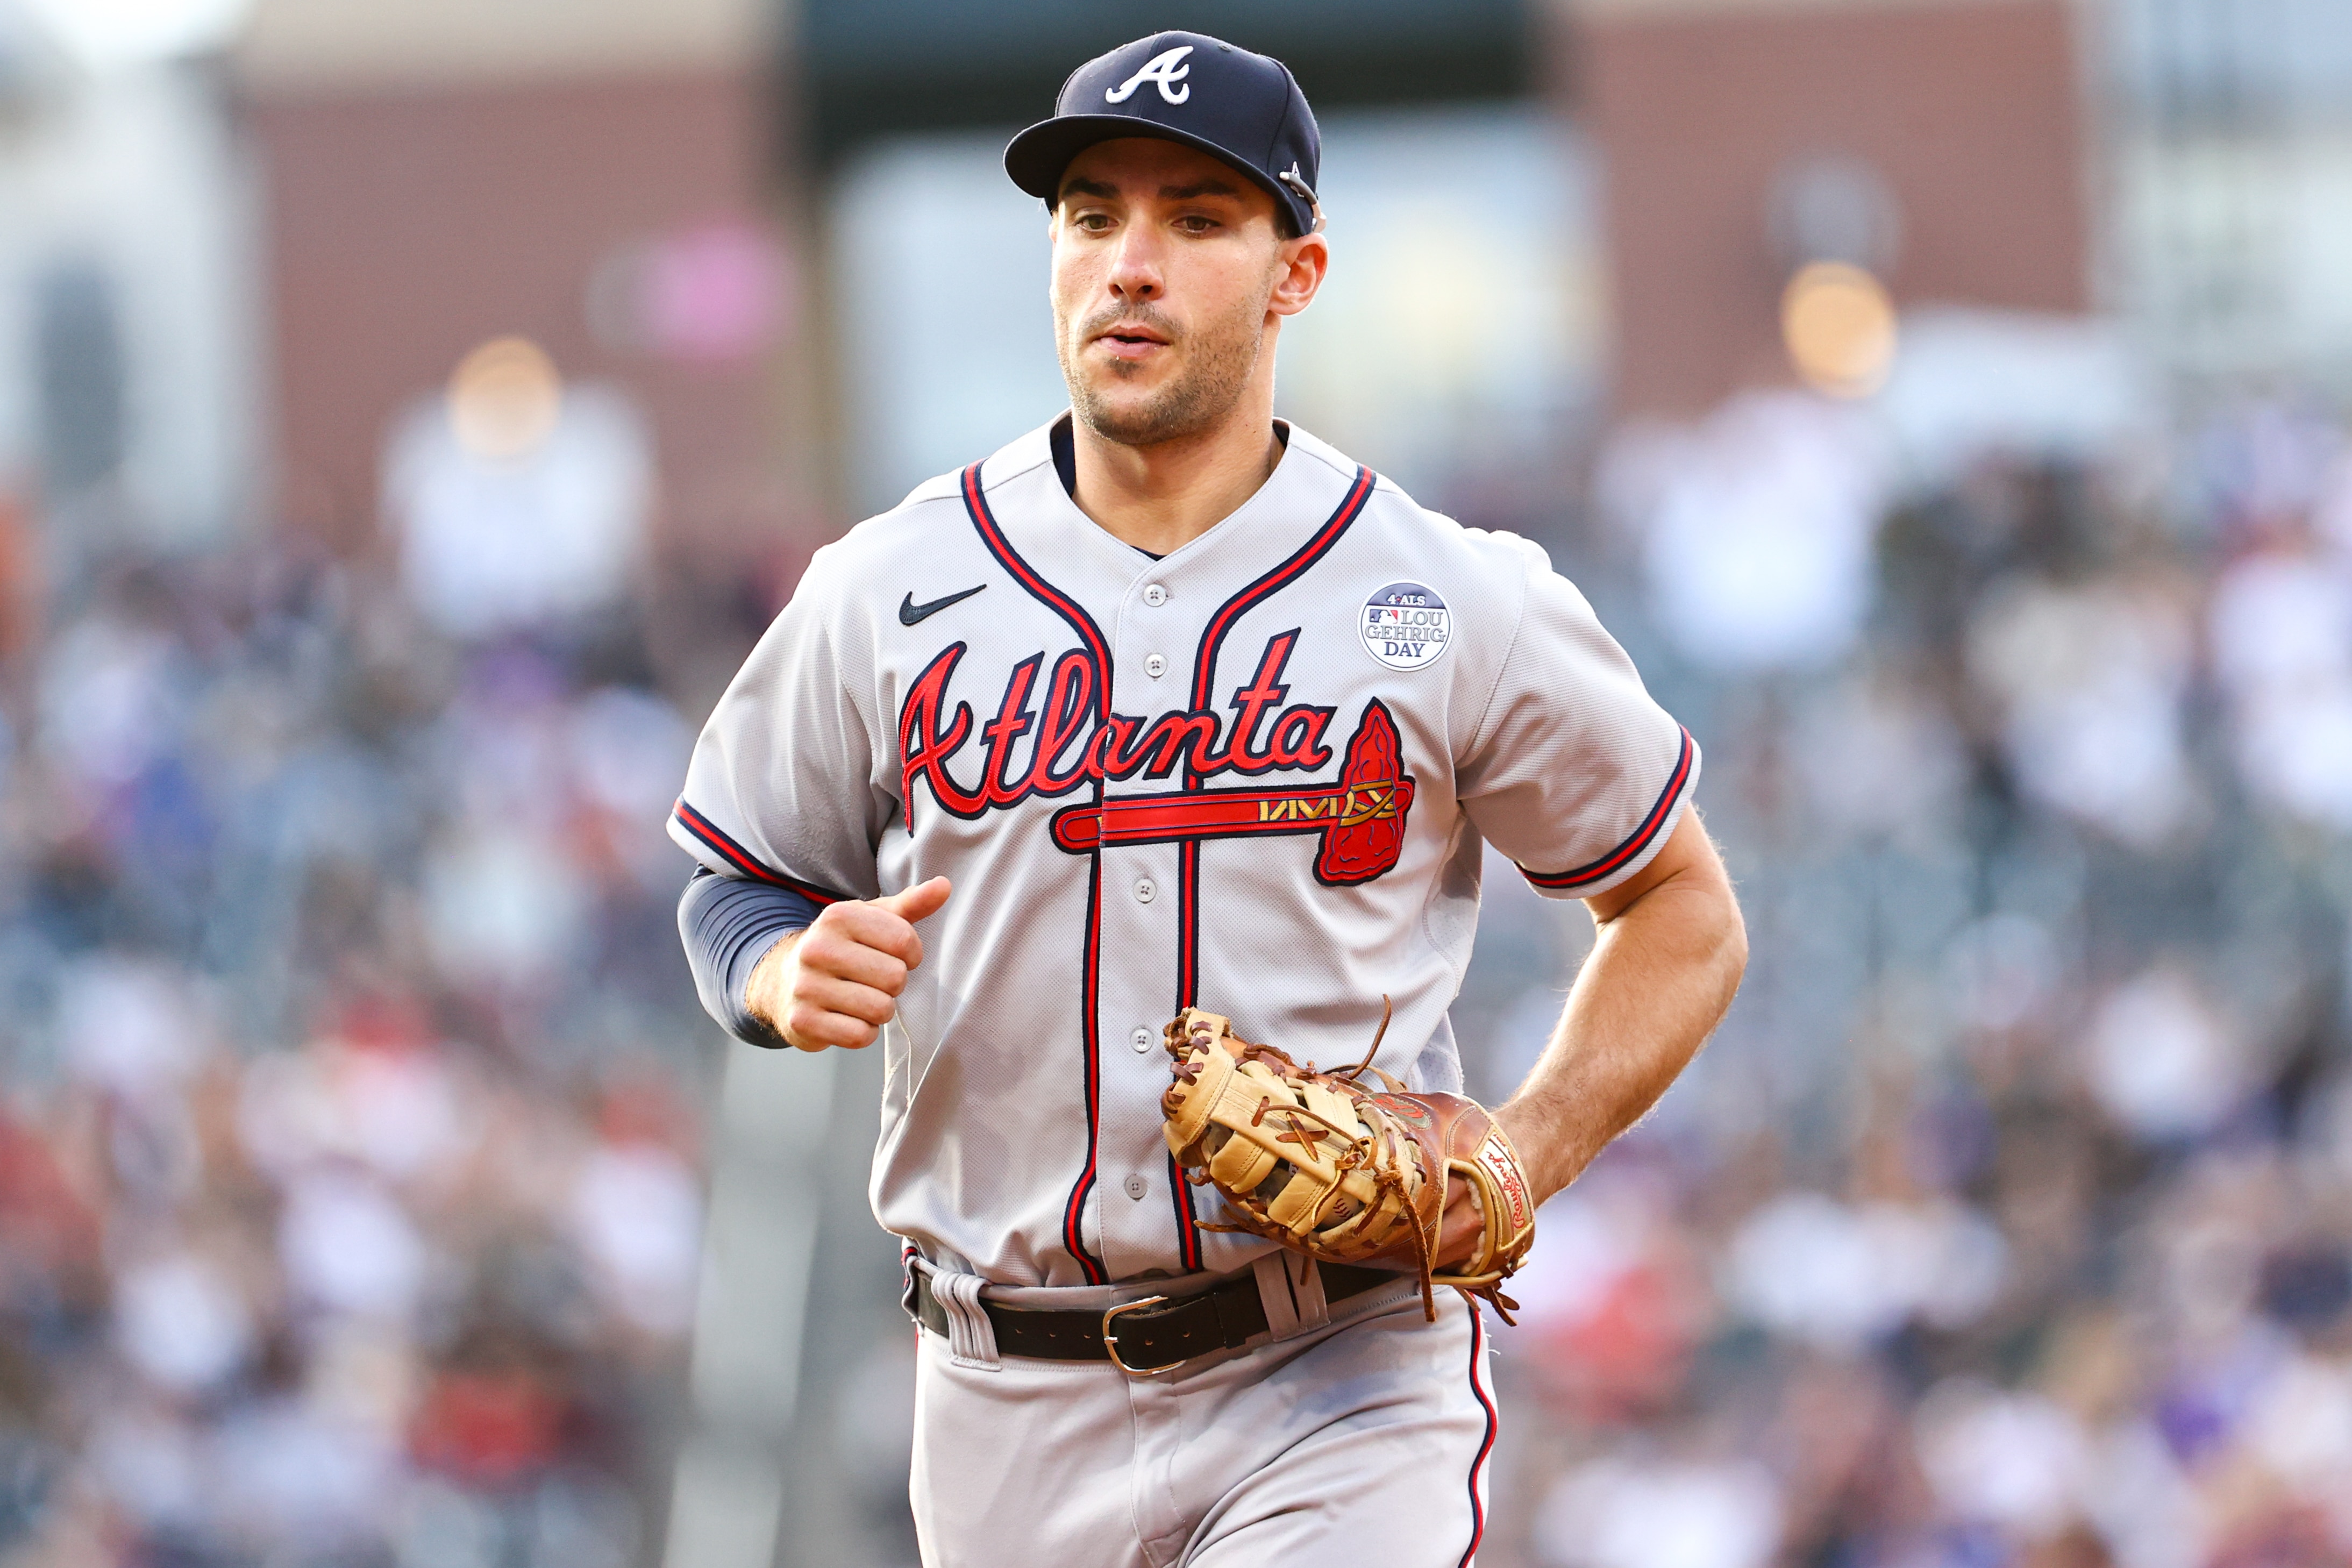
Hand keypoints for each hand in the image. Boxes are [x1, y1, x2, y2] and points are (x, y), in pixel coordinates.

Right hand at [745, 877, 950, 1051]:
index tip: (894, 956)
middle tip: (873, 980)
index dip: (911, 955)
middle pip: (895, 978)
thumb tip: (945, 886)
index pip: (905, 941)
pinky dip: (863, 1032)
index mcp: (838, 916)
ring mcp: (806, 986)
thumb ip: (912, 904)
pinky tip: (848, 1018)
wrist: (783, 981)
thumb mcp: (873, 920)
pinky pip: (859, 1036)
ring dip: (881, 1010)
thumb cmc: (843, 947)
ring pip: (880, 1009)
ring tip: (862, 998)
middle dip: (894, 984)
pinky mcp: (802, 1021)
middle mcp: (817, 948)